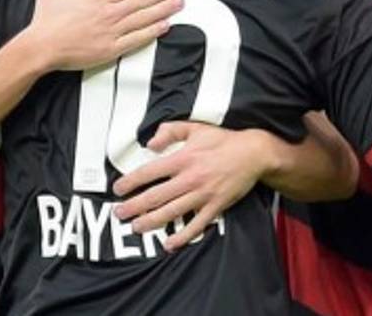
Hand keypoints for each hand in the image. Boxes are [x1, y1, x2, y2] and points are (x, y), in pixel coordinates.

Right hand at [21, 0, 185, 71]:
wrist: (40, 48)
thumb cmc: (45, 21)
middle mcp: (109, 13)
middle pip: (143, 0)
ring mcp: (111, 32)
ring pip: (144, 18)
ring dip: (164, 9)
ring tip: (181, 2)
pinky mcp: (110, 49)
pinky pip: (137, 39)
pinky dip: (152, 32)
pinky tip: (165, 26)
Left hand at [112, 122, 272, 250]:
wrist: (254, 153)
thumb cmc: (224, 140)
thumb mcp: (195, 128)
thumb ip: (170, 131)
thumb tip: (150, 143)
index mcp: (183, 158)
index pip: (150, 172)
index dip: (131, 181)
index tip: (118, 189)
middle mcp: (190, 178)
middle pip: (156, 196)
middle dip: (134, 206)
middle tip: (119, 213)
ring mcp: (203, 194)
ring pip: (172, 212)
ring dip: (151, 221)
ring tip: (136, 227)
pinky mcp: (216, 206)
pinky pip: (196, 225)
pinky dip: (182, 236)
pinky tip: (169, 244)